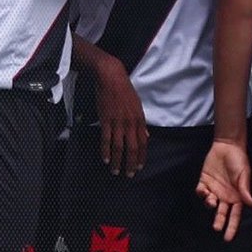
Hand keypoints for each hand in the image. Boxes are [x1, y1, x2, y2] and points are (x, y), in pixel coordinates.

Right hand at [95, 56, 147, 176]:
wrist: (111, 77)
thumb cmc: (125, 90)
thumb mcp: (138, 105)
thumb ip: (141, 122)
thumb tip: (146, 135)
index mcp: (139, 119)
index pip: (143, 143)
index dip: (141, 156)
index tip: (139, 167)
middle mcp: (130, 123)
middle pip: (132, 148)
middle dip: (131, 163)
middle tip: (129, 174)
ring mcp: (118, 122)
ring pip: (119, 147)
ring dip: (117, 161)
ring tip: (116, 171)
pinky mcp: (106, 120)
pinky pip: (106, 139)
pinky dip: (105, 151)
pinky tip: (105, 159)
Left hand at [196, 141, 251, 241]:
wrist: (227, 146)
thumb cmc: (239, 160)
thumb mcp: (244, 175)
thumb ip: (245, 190)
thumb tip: (251, 204)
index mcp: (237, 197)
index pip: (234, 215)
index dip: (231, 227)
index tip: (228, 238)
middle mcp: (225, 196)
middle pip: (221, 213)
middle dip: (219, 221)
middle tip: (216, 228)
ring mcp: (214, 189)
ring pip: (210, 203)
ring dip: (209, 204)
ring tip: (211, 200)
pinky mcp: (204, 181)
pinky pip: (201, 191)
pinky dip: (201, 193)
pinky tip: (203, 190)